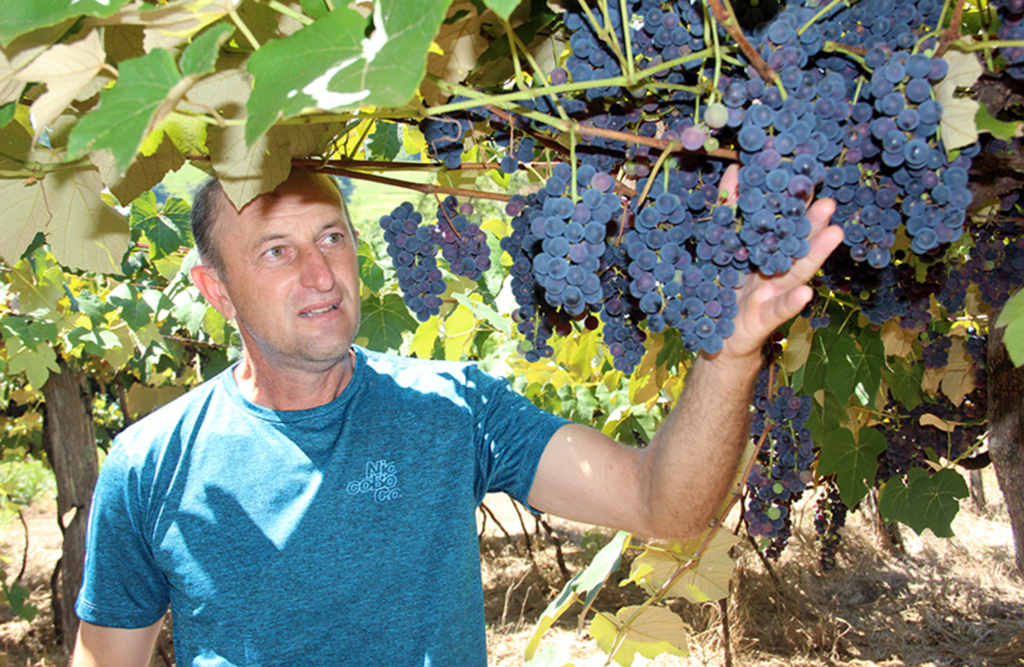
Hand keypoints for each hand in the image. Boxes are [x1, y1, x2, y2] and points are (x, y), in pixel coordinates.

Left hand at [715, 164, 844, 363]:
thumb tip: (735, 169)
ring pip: (794, 272)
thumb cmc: (723, 292)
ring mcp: (771, 295)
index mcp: (762, 251)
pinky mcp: (763, 320)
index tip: (804, 175)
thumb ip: (727, 212)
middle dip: (811, 223)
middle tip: (829, 201)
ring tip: (834, 233)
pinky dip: (792, 302)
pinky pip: (777, 310)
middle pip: (794, 245)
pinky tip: (807, 293)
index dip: (792, 202)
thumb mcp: (719, 249)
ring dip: (814, 253)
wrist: (717, 338)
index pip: (780, 223)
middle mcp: (773, 270)